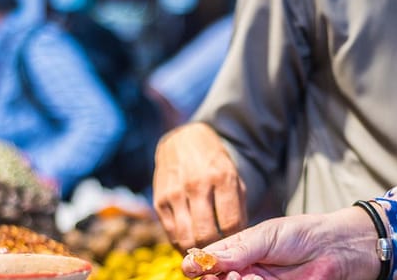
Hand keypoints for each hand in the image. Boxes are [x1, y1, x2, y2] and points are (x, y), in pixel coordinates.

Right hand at [153, 122, 247, 250]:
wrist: (183, 140)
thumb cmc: (213, 163)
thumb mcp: (233, 177)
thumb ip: (237, 207)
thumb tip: (237, 240)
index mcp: (221, 178)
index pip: (230, 224)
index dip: (235, 243)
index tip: (236, 248)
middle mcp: (197, 185)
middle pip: (206, 235)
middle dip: (215, 251)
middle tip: (220, 257)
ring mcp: (175, 193)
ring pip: (186, 238)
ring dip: (196, 252)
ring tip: (205, 255)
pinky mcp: (159, 200)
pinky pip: (171, 233)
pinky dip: (181, 244)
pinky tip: (191, 244)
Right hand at [181, 209, 380, 279]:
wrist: (337, 248)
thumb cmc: (302, 234)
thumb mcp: (266, 236)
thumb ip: (237, 250)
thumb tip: (205, 259)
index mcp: (239, 251)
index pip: (210, 260)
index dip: (197, 265)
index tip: (191, 267)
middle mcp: (244, 270)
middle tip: (219, 274)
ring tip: (241, 277)